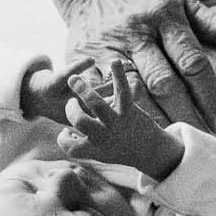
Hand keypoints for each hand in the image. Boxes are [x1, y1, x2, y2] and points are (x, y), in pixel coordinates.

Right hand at [22, 0, 215, 134]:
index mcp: (165, 16)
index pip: (192, 61)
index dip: (209, 94)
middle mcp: (136, 33)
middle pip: (162, 81)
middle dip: (185, 113)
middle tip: (202, 140)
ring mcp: (107, 47)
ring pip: (131, 92)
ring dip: (152, 121)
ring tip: (170, 143)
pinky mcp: (84, 60)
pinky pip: (98, 92)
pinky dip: (114, 113)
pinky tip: (129, 133)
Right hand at [58, 61, 182, 179]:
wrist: (152, 151)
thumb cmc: (122, 150)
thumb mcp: (103, 153)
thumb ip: (84, 145)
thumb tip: (69, 135)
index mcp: (94, 150)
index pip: (71, 148)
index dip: (63, 140)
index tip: (64, 132)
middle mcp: (104, 138)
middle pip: (80, 121)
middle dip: (71, 109)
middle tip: (71, 102)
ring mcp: (117, 123)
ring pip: (96, 104)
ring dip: (83, 90)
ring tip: (73, 79)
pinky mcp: (129, 111)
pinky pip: (122, 91)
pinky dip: (119, 75)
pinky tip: (115, 62)